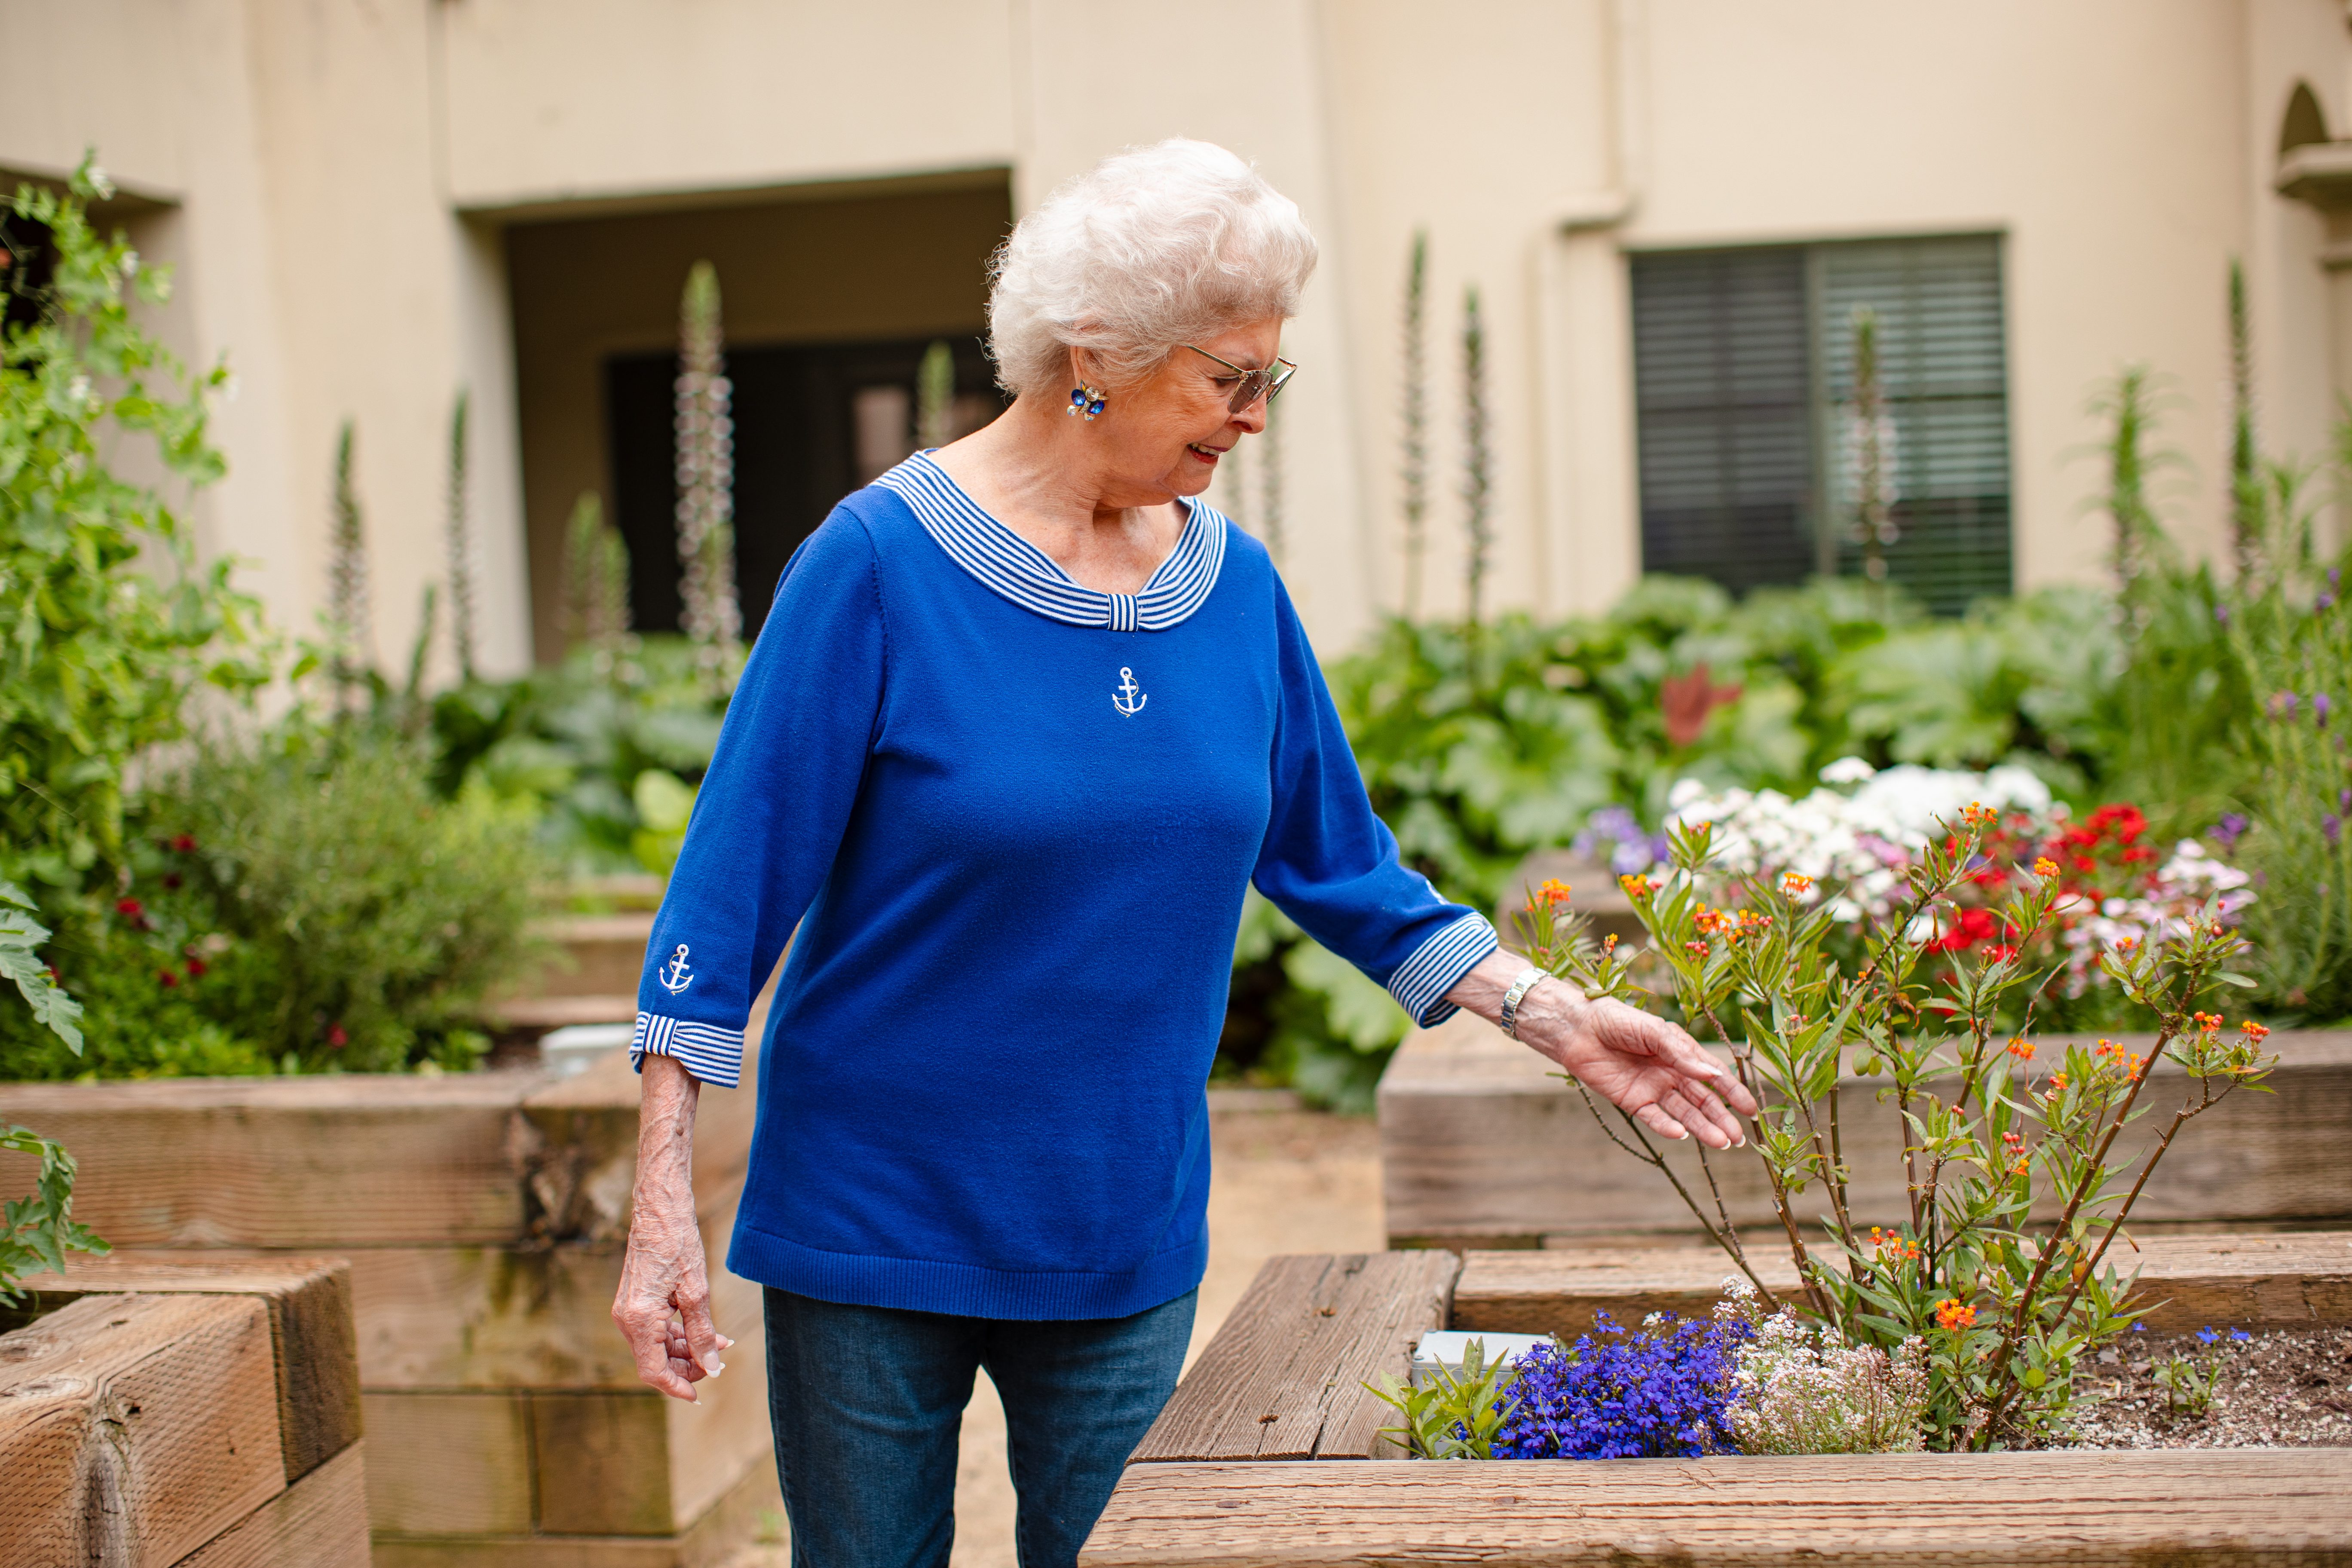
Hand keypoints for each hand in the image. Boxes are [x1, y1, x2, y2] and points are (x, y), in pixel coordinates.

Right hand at [612, 1055, 734, 1400]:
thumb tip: (711, 1368)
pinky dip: (680, 1334)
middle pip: (656, 1361)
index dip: (678, 1387)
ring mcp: (629, 1310)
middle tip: (720, 1360)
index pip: (654, 1372)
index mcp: (639, 1319)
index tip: (701, 1395)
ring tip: (721, 1343)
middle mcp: (627, 1319)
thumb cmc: (677, 1240)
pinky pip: (656, 1329)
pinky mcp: (636, 1300)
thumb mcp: (696, 1289)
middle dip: (688, 1367)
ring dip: (687, 1350)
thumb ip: (703, 1332)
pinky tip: (706, 1330)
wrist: (659, 1204)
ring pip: (658, 1346)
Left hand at [1520, 983, 1755, 1148]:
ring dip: (1701, 1128)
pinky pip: (1654, 1117)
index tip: (1751, 1111)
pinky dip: (1668, 1127)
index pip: (1713, 1076)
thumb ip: (1681, 1053)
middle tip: (1740, 1139)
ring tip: (1721, 1143)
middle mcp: (1670, 1073)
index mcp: (1680, 1053)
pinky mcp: (1632, 1101)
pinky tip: (1682, 1135)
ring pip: (1683, 1113)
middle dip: (1722, 1118)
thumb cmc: (1617, 1020)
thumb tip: (1712, 1074)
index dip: (1733, 1092)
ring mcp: (1652, 1088)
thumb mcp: (1653, 1031)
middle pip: (1702, 1100)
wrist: (1578, 1028)